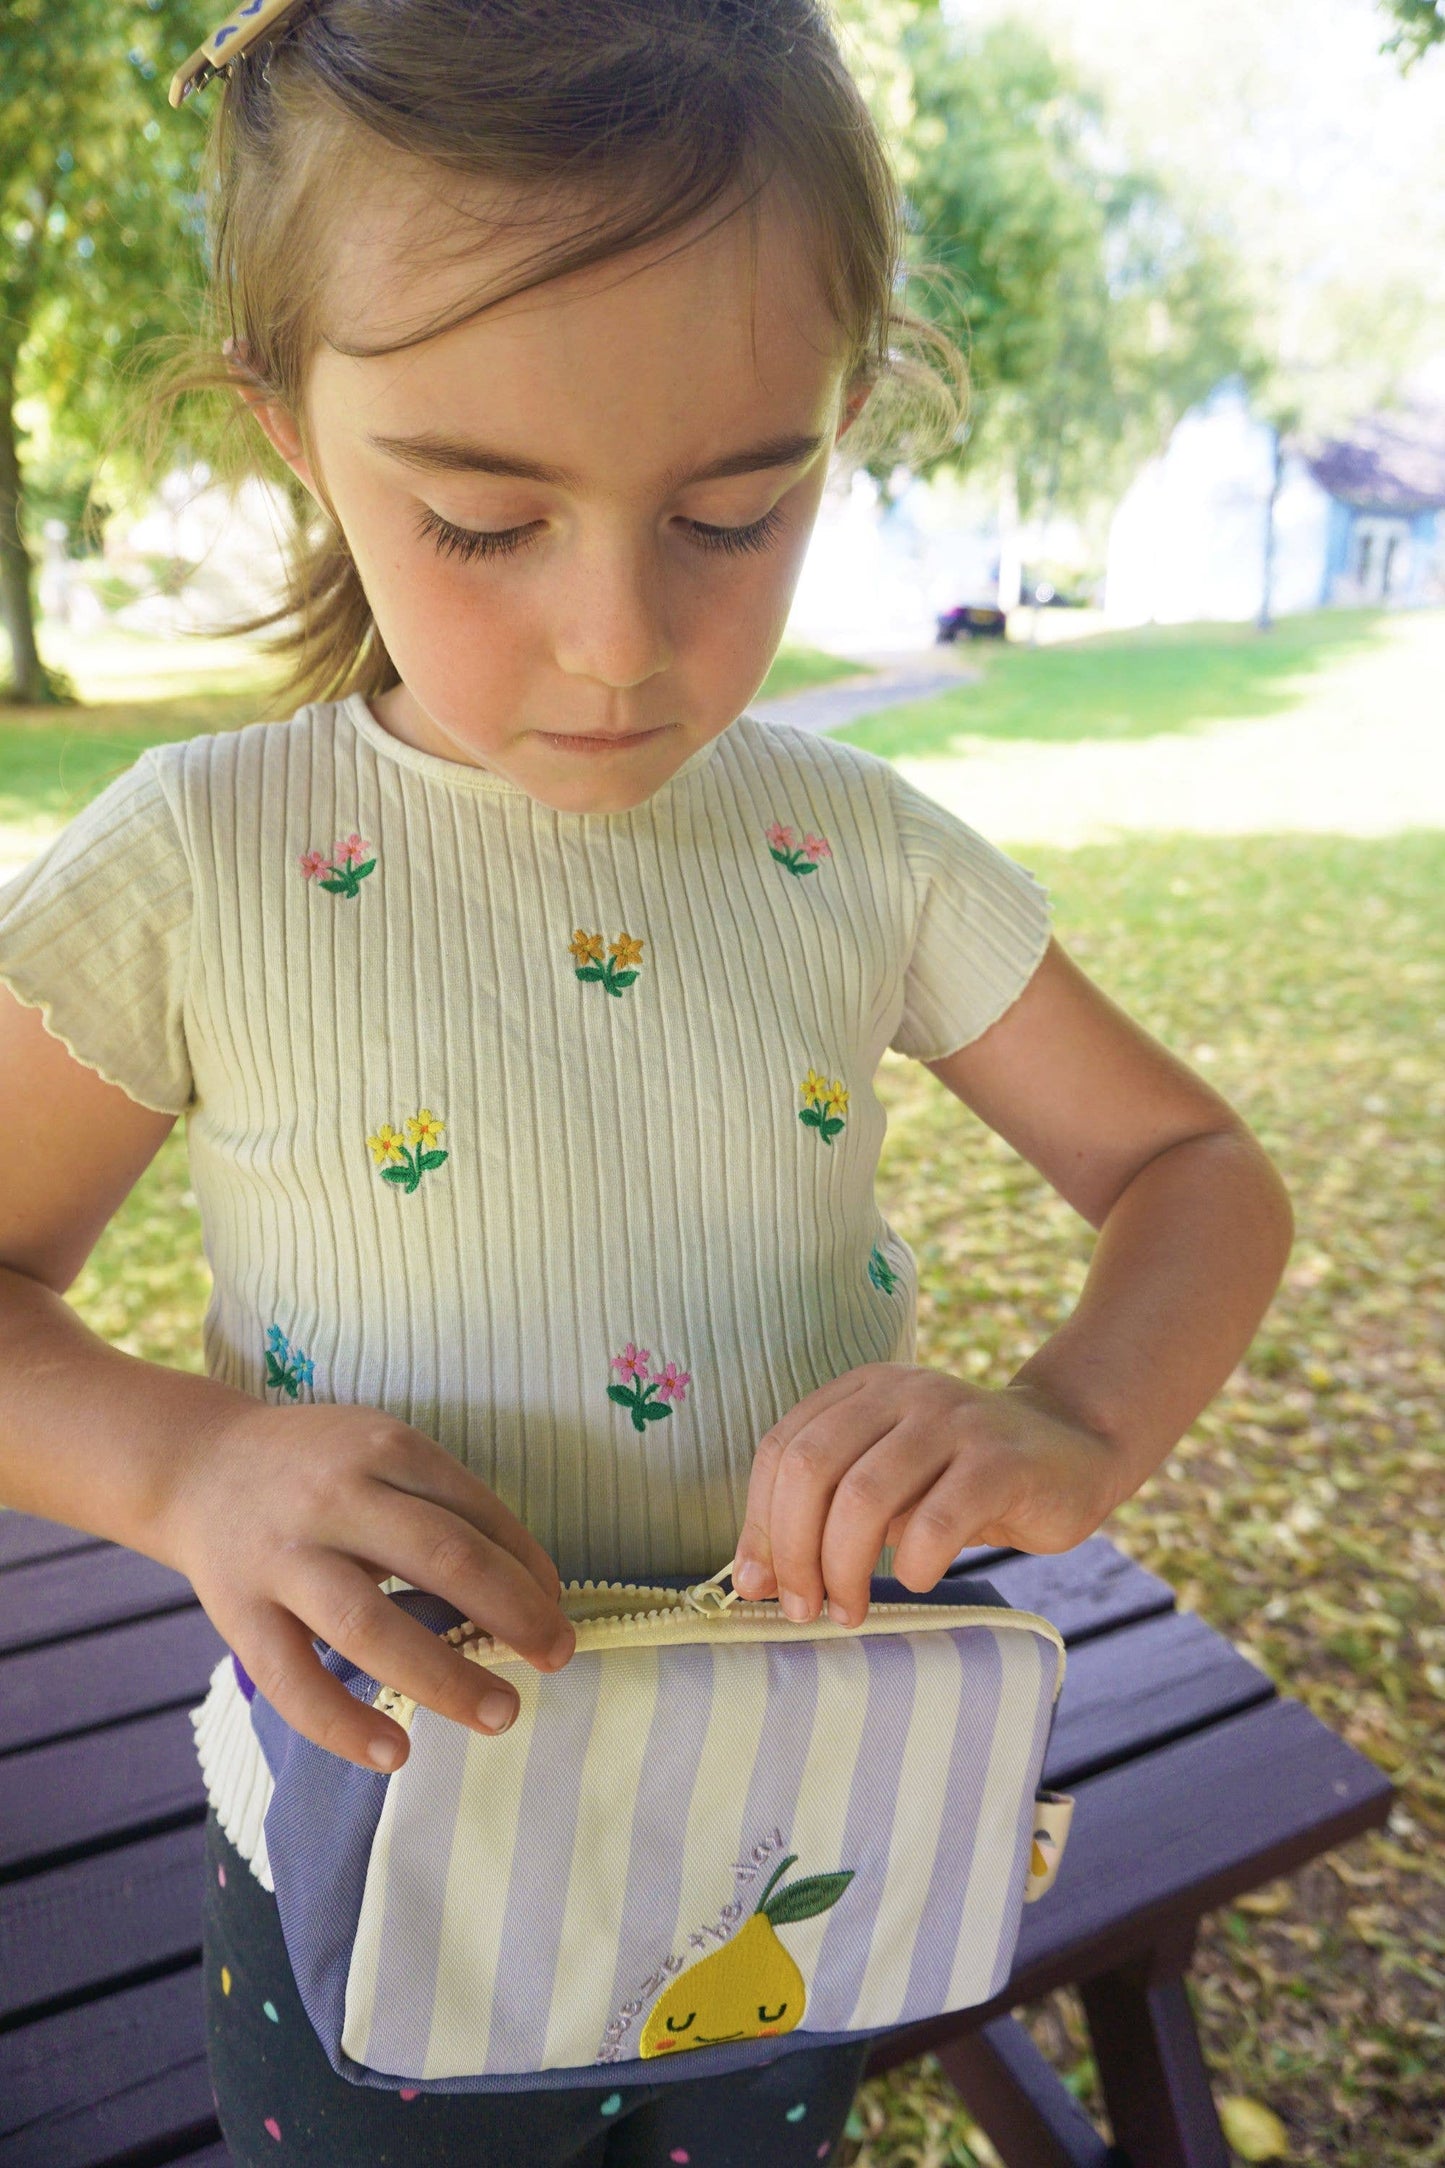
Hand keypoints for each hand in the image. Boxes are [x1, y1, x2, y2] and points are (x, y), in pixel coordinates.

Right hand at [156, 1401, 574, 1772]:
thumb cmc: (318, 1468)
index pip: (476, 1511)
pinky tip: (394, 1754)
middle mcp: (334, 1497)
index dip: (528, 1566)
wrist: (197, 1465)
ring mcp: (282, 1557)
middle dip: (513, 1612)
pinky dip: (344, 1724)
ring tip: (502, 1713)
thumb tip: (536, 1587)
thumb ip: (447, 1507)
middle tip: (559, 1657)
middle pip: (439, 1557)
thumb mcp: (383, 1452)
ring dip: (444, 1676)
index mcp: (384, 1449)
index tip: (559, 1611)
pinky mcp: (239, 1614)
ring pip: (370, 1623)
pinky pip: (293, 1681)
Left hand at [732, 1363, 1123, 1626]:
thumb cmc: (963, 1480)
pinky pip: (937, 1521)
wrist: (1075, 1448)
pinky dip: (915, 1564)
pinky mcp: (1001, 1460)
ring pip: (864, 1496)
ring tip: (849, 1610)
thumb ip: (824, 1515)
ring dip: (843, 1568)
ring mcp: (953, 1420)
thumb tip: (755, 1580)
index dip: (759, 1523)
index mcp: (861, 1390)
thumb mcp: (888, 1484)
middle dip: (794, 1550)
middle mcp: (901, 1392)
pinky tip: (919, 1579)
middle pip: (811, 1468)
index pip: (781, 1450)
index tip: (762, 1585)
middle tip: (803, 1608)